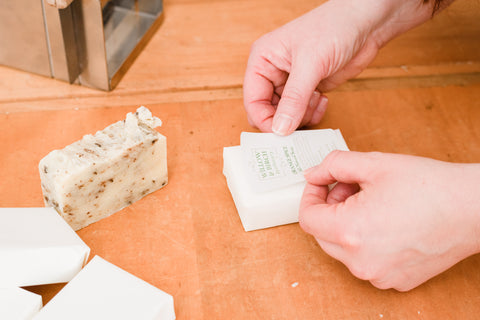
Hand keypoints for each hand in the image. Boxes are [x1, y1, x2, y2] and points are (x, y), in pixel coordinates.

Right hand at [243, 0, 440, 134]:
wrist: (366, 23)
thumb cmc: (334, 27)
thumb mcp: (310, 64)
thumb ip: (294, 99)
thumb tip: (280, 129)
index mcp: (262, 60)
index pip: (253, 100)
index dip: (264, 120)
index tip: (280, 134)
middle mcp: (273, 72)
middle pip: (267, 112)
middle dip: (283, 122)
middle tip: (299, 127)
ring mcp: (291, 82)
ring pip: (285, 116)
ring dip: (301, 118)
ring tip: (316, 102)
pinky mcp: (308, 89)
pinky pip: (302, 113)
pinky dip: (312, 114)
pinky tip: (323, 99)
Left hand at [299, 150, 479, 290]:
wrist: (473, 209)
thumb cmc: (430, 186)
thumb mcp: (374, 164)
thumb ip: (334, 165)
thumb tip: (313, 174)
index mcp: (350, 232)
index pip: (307, 219)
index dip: (310, 196)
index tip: (321, 183)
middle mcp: (361, 262)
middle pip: (322, 235)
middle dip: (329, 208)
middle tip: (350, 188)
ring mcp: (379, 276)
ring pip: (342, 249)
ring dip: (346, 225)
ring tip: (371, 202)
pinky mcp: (395, 281)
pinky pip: (365, 261)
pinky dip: (365, 242)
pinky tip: (386, 222)